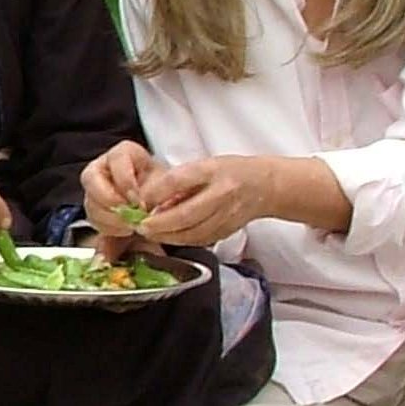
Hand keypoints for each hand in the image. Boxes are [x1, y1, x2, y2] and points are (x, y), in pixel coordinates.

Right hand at [81, 139, 166, 252]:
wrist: (160, 199)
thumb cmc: (161, 186)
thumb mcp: (164, 185)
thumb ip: (153, 192)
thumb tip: (140, 209)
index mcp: (125, 153)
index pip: (117, 158)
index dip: (124, 180)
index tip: (137, 199)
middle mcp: (104, 166)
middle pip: (91, 178)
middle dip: (109, 200)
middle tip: (127, 215)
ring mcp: (95, 186)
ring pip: (90, 201)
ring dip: (109, 218)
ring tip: (130, 226)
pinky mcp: (94, 206)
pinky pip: (92, 218)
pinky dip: (107, 228)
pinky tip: (124, 231)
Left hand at [135, 154, 276, 248]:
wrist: (264, 185)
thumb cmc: (230, 172)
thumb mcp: (203, 165)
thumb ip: (178, 181)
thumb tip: (151, 199)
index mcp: (212, 170)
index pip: (179, 180)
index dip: (156, 193)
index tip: (140, 200)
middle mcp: (221, 193)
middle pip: (185, 214)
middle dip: (158, 224)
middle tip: (140, 226)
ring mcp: (226, 215)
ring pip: (191, 233)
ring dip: (167, 235)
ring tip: (150, 233)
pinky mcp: (227, 231)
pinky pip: (200, 240)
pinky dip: (181, 240)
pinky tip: (170, 237)